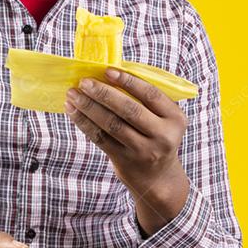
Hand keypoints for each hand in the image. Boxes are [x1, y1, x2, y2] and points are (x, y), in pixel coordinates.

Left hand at [64, 67, 189, 225]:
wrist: (157, 177)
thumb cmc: (155, 135)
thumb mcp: (163, 119)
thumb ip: (144, 99)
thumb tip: (108, 74)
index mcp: (175, 119)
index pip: (151, 95)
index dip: (129, 81)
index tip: (107, 70)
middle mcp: (162, 136)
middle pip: (129, 110)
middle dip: (103, 94)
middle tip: (83, 82)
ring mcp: (143, 150)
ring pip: (111, 125)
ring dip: (89, 107)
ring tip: (72, 94)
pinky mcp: (124, 160)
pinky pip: (100, 138)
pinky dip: (84, 123)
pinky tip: (73, 111)